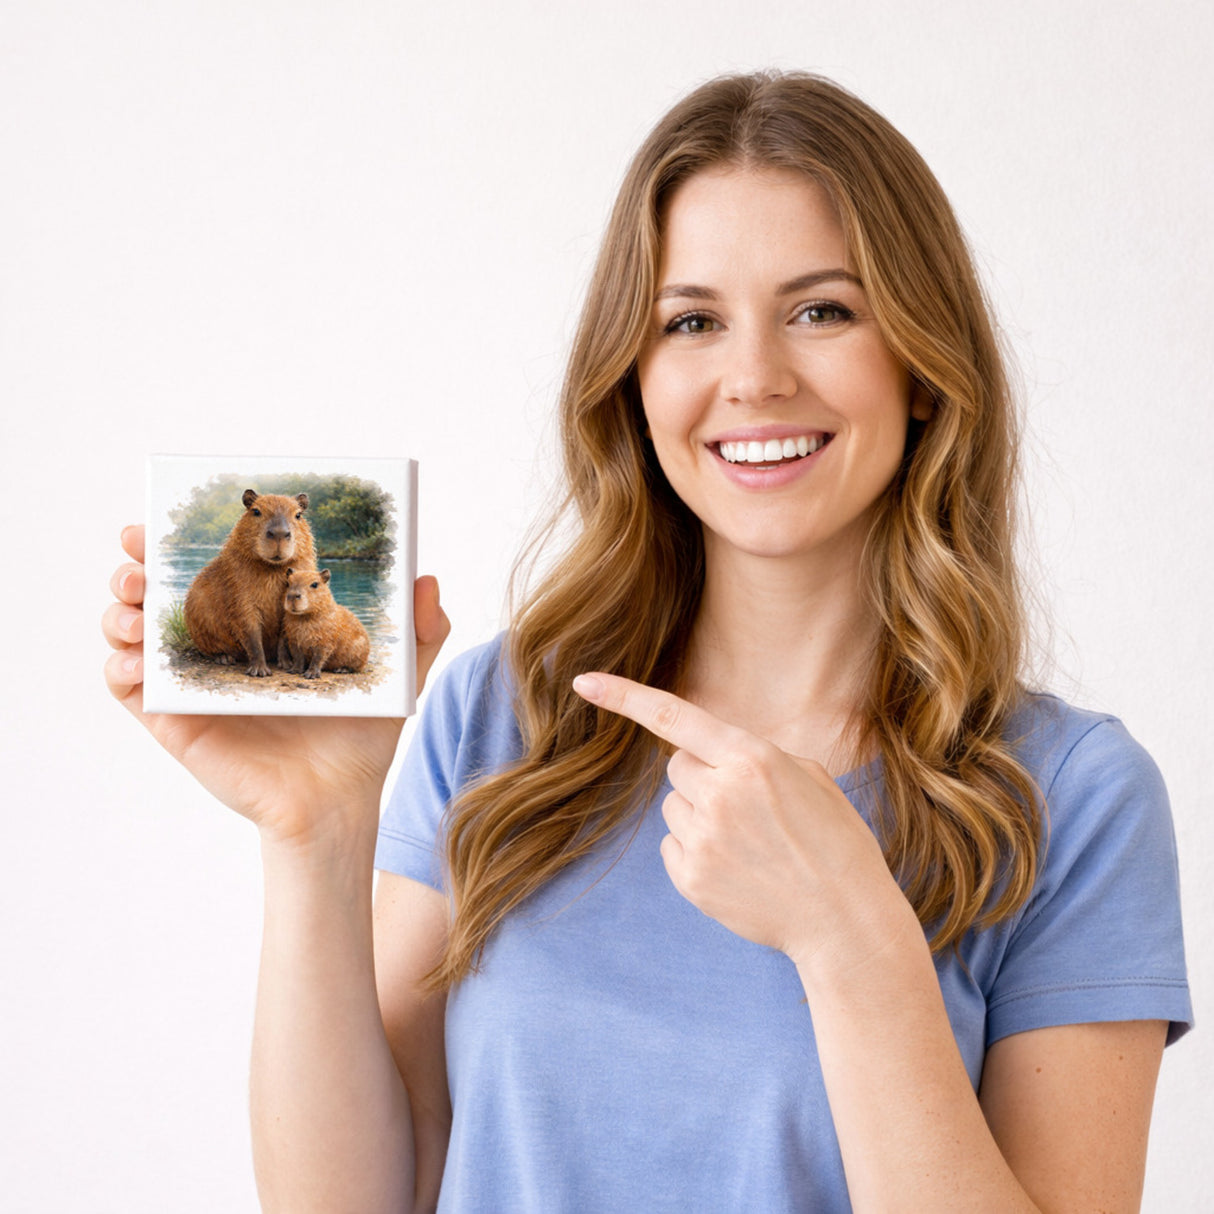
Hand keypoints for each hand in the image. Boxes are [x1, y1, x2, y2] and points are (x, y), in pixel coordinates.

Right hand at [102, 525, 450, 846]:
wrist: (339, 800)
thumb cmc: (361, 738)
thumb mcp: (397, 676)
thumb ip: (421, 629)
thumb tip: (428, 579)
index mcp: (261, 627)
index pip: (215, 574)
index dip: (184, 546)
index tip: (165, 517)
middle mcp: (221, 651)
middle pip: (160, 599)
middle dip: (137, 569)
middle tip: (136, 553)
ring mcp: (195, 688)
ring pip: (135, 639)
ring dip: (120, 614)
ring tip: (133, 605)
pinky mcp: (179, 725)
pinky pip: (134, 694)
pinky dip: (120, 671)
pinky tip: (133, 661)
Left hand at [572, 672, 904, 969]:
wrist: (845, 920)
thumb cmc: (834, 842)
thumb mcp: (808, 777)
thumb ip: (753, 756)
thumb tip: (711, 755)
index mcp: (752, 758)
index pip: (675, 717)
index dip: (624, 697)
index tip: (583, 681)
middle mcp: (720, 793)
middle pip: (678, 766)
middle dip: (703, 777)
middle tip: (748, 807)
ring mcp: (702, 839)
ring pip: (674, 807)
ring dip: (700, 815)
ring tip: (749, 843)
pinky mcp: (691, 878)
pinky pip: (672, 846)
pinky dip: (695, 852)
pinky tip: (737, 868)